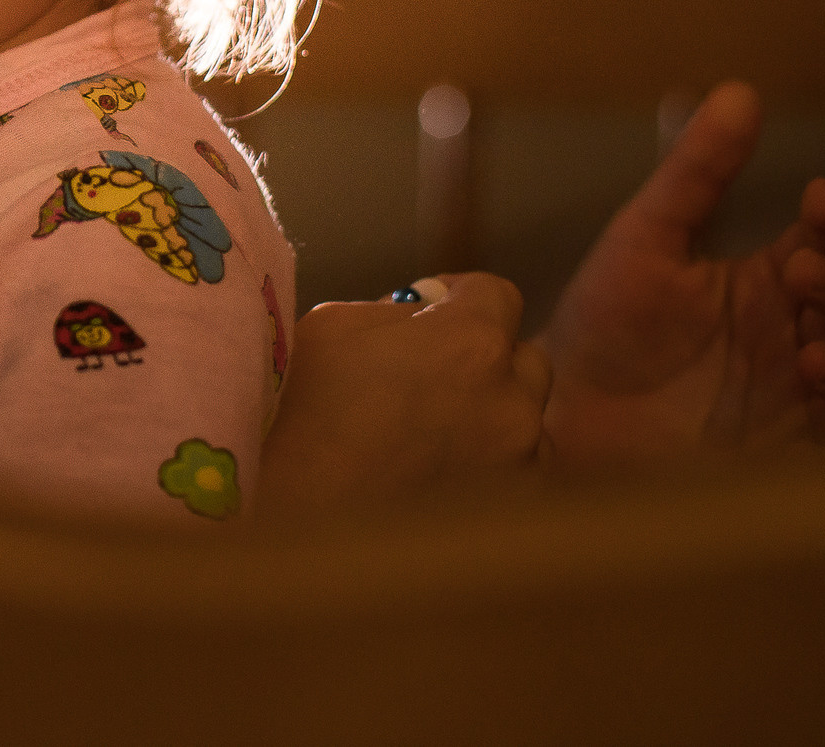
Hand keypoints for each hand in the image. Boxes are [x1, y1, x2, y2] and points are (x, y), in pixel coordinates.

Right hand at [260, 272, 550, 516]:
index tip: (432, 314)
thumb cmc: (299, 421)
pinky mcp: (520, 517)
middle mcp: (513, 401)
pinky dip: (493, 475)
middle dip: (485, 361)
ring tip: (432, 445)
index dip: (460, 298)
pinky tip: (441, 486)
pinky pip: (523, 478)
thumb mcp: (328, 330)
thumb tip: (422, 311)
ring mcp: (524, 465)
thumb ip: (392, 311)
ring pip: (527, 424)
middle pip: (524, 358)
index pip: (496, 293)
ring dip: (493, 422)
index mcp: (469, 344)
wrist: (297, 530)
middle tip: (432, 380)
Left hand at [540, 81, 824, 467]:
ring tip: (808, 341)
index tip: (818, 196)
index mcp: (759, 280)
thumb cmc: (601, 323)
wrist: (560, 412)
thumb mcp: (644, 237)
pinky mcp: (788, 442)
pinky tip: (815, 376)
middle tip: (799, 268)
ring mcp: (792, 390)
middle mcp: (786, 332)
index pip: (824, 238)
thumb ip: (696, 173)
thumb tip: (742, 91)